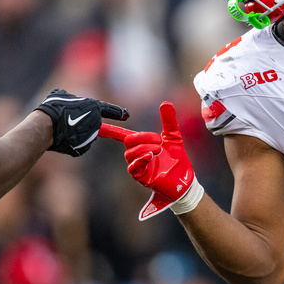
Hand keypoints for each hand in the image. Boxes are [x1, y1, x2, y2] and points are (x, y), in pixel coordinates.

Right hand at [35, 89, 127, 156]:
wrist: (46, 127)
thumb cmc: (54, 108)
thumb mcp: (61, 94)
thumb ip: (70, 97)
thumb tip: (66, 98)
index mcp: (94, 108)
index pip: (111, 110)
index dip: (119, 112)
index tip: (126, 115)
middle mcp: (96, 123)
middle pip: (93, 124)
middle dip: (83, 122)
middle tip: (69, 119)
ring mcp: (90, 138)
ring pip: (85, 135)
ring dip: (76, 133)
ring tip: (62, 128)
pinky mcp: (82, 149)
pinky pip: (78, 145)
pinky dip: (71, 143)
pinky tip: (62, 138)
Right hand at [100, 101, 202, 219]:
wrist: (184, 180)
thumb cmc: (177, 159)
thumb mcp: (173, 136)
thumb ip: (168, 120)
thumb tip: (166, 102)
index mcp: (141, 144)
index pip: (123, 135)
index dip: (111, 130)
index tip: (99, 125)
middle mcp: (136, 154)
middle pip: (128, 141)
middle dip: (142, 137)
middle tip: (159, 141)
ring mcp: (137, 166)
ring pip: (130, 153)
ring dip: (145, 148)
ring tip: (159, 150)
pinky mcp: (140, 177)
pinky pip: (132, 167)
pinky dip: (140, 160)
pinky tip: (150, 157)